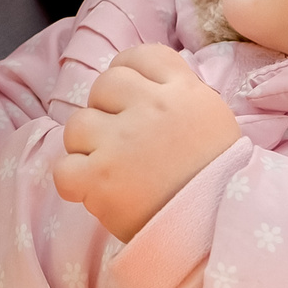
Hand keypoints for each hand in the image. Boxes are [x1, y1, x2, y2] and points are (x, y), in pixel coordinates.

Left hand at [50, 46, 241, 238]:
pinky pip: (64, 167)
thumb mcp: (212, 120)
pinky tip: (95, 190)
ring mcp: (122, 142)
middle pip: (104, 85)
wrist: (223, 231)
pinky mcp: (100, 178)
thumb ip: (177, 94)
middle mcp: (151, 108)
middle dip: (107, 112)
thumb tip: (139, 80)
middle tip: (124, 143)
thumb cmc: (219, 180)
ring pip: (77, 125)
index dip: (129, 74)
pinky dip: (74, 181)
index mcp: (183, 91)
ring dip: (88, 148)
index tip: (130, 99)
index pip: (139, 56)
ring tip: (112, 170)